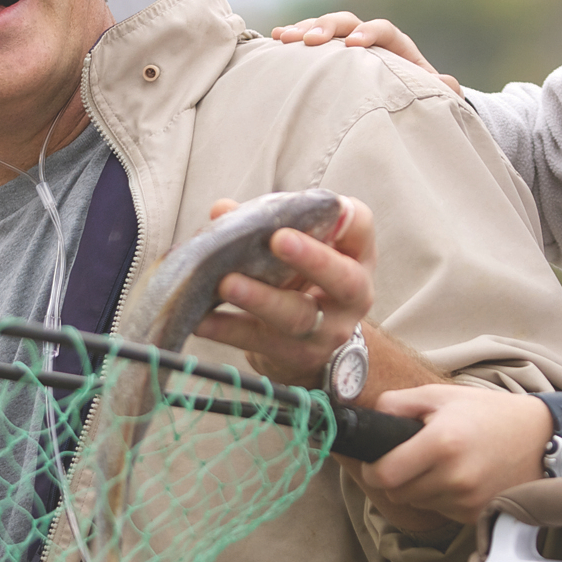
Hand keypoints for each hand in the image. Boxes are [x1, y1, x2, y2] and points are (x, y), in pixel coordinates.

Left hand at [193, 195, 374, 390]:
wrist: (312, 341)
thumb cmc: (304, 279)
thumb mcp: (299, 249)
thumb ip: (266, 224)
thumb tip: (222, 210)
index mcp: (355, 258)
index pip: (360, 230)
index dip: (347, 220)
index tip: (329, 206)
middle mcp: (351, 297)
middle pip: (342, 280)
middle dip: (311, 259)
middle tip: (276, 239)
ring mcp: (326, 332)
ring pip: (297, 317)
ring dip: (259, 298)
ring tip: (226, 283)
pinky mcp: (295, 355)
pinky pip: (258, 341)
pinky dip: (226, 329)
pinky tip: (201, 319)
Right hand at [268, 12, 460, 92]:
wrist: (404, 101)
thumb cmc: (419, 100)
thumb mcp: (433, 97)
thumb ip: (442, 90)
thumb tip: (448, 83)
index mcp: (397, 46)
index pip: (384, 30)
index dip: (369, 34)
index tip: (354, 46)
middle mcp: (369, 39)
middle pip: (348, 22)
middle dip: (327, 27)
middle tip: (309, 40)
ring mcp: (346, 45)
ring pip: (325, 28)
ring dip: (304, 29)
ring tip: (283, 37)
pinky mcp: (330, 55)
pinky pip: (310, 40)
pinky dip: (294, 37)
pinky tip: (274, 38)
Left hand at [352, 383, 554, 527]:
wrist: (541, 438)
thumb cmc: (488, 413)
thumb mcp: (440, 395)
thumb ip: (397, 404)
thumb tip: (368, 419)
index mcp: (441, 443)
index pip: (383, 475)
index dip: (373, 468)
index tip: (378, 460)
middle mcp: (454, 477)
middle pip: (397, 493)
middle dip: (397, 477)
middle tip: (413, 457)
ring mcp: (467, 500)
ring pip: (418, 503)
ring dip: (420, 488)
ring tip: (442, 464)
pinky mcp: (477, 514)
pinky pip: (441, 511)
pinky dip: (441, 497)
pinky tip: (459, 477)